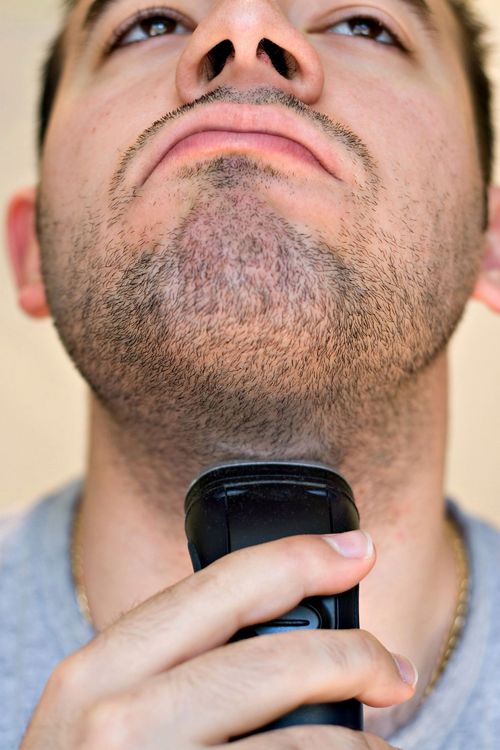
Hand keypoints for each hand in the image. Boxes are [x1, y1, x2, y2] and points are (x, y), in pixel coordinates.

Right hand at [21, 532, 414, 748]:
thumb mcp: (100, 712)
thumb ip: (166, 664)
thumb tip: (273, 626)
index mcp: (96, 672)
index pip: (217, 588)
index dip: (297, 560)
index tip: (355, 551)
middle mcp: (120, 722)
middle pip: (273, 660)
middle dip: (352, 654)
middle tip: (392, 667)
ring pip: (304, 741)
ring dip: (359, 741)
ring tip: (374, 745)